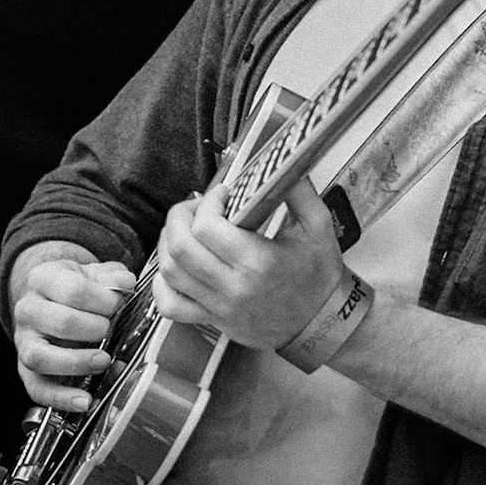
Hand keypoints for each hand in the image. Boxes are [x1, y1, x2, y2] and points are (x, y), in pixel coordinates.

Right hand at [11, 254, 136, 411]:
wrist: (50, 298)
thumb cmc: (75, 287)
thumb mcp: (93, 272)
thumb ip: (112, 276)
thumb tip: (126, 284)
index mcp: (43, 278)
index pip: (73, 290)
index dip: (103, 300)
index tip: (118, 304)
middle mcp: (28, 309)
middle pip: (60, 322)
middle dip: (94, 330)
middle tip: (110, 330)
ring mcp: (23, 341)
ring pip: (40, 357)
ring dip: (77, 363)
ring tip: (103, 361)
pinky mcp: (25, 369)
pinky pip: (37, 388)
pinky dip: (62, 398)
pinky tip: (86, 400)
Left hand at [151, 181, 345, 350]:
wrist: (323, 323)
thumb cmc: (319, 276)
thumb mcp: (319, 227)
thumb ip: (298, 190)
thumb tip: (280, 161)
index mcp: (259, 262)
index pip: (207, 227)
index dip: (207, 203)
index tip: (221, 194)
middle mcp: (234, 288)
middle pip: (180, 248)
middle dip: (180, 217)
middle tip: (195, 207)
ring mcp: (220, 307)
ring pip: (170, 273)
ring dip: (168, 243)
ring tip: (184, 229)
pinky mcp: (213, 320)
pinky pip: (171, 305)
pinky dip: (162, 283)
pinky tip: (175, 266)